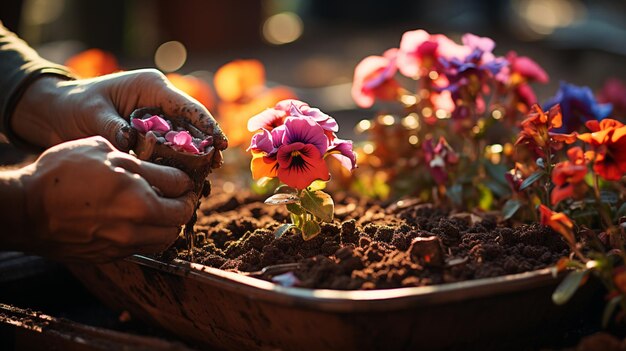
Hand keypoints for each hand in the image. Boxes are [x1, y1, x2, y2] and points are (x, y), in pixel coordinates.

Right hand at [6, 136, 195, 262]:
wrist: (25, 211)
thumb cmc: (60, 175)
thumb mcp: (102, 151)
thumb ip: (138, 162)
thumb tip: (163, 170)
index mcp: (137, 195)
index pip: (181, 187)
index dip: (186, 179)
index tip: (184, 178)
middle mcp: (136, 224)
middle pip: (181, 216)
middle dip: (184, 203)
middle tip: (179, 194)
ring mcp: (124, 243)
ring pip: (166, 238)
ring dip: (170, 223)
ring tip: (161, 209)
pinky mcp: (112, 256)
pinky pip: (145, 248)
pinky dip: (150, 235)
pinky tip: (139, 221)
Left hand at [11, 69, 226, 166]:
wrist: (57, 113)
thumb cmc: (74, 106)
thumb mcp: (92, 114)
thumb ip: (114, 128)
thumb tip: (131, 143)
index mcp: (151, 87)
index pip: (186, 106)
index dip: (207, 124)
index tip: (220, 142)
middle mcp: (160, 104)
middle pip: (191, 125)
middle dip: (206, 145)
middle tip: (216, 166)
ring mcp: (157, 122)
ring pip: (184, 141)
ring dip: (194, 159)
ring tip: (204, 178)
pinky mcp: (151, 139)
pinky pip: (170, 153)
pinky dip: (177, 166)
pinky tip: (184, 182)